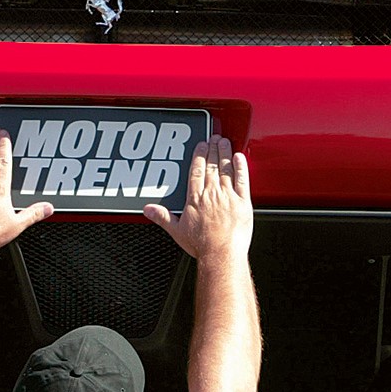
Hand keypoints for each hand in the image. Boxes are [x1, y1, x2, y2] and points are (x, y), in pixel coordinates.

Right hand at [144, 136, 252, 264]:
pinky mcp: (243, 202)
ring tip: (224, 141)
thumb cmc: (202, 245)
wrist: (221, 255)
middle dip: (213, 149)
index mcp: (196, 198)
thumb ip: (163, 217)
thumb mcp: (177, 231)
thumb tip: (148, 210)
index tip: (201, 144)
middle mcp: (212, 193)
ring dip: (225, 153)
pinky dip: (241, 167)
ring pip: (226, 168)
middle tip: (214, 136)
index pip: (197, 170)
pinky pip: (243, 180)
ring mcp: (228, 196)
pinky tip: (240, 157)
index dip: (199, 155)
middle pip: (212, 165)